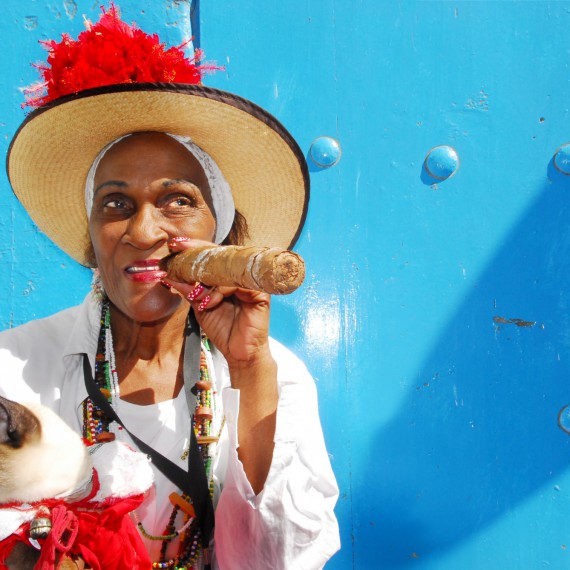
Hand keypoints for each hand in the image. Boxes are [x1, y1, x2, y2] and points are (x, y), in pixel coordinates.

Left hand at [163, 238, 272, 370]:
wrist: (239, 353)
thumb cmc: (224, 329)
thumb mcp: (200, 307)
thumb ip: (189, 290)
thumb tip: (169, 275)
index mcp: (229, 275)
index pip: (213, 255)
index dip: (194, 247)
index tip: (175, 244)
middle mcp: (242, 275)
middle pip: (222, 254)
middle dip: (198, 251)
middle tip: (179, 248)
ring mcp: (252, 283)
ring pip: (228, 268)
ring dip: (208, 278)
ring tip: (196, 294)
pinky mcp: (260, 294)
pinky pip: (238, 284)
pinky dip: (221, 291)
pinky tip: (211, 302)